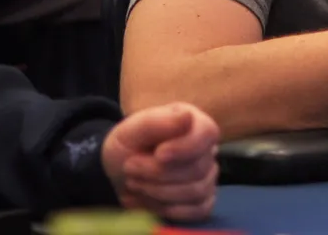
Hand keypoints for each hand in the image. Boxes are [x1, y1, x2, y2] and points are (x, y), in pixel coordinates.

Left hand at [101, 102, 220, 221]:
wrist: (119, 171)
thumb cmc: (128, 144)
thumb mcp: (132, 130)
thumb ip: (158, 122)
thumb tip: (188, 117)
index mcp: (194, 123)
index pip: (207, 134)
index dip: (185, 148)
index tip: (158, 154)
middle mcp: (206, 148)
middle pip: (198, 168)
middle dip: (158, 173)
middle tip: (130, 168)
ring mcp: (207, 175)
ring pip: (197, 191)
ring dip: (158, 192)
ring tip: (134, 183)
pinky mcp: (202, 199)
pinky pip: (198, 210)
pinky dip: (168, 209)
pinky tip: (146, 200)